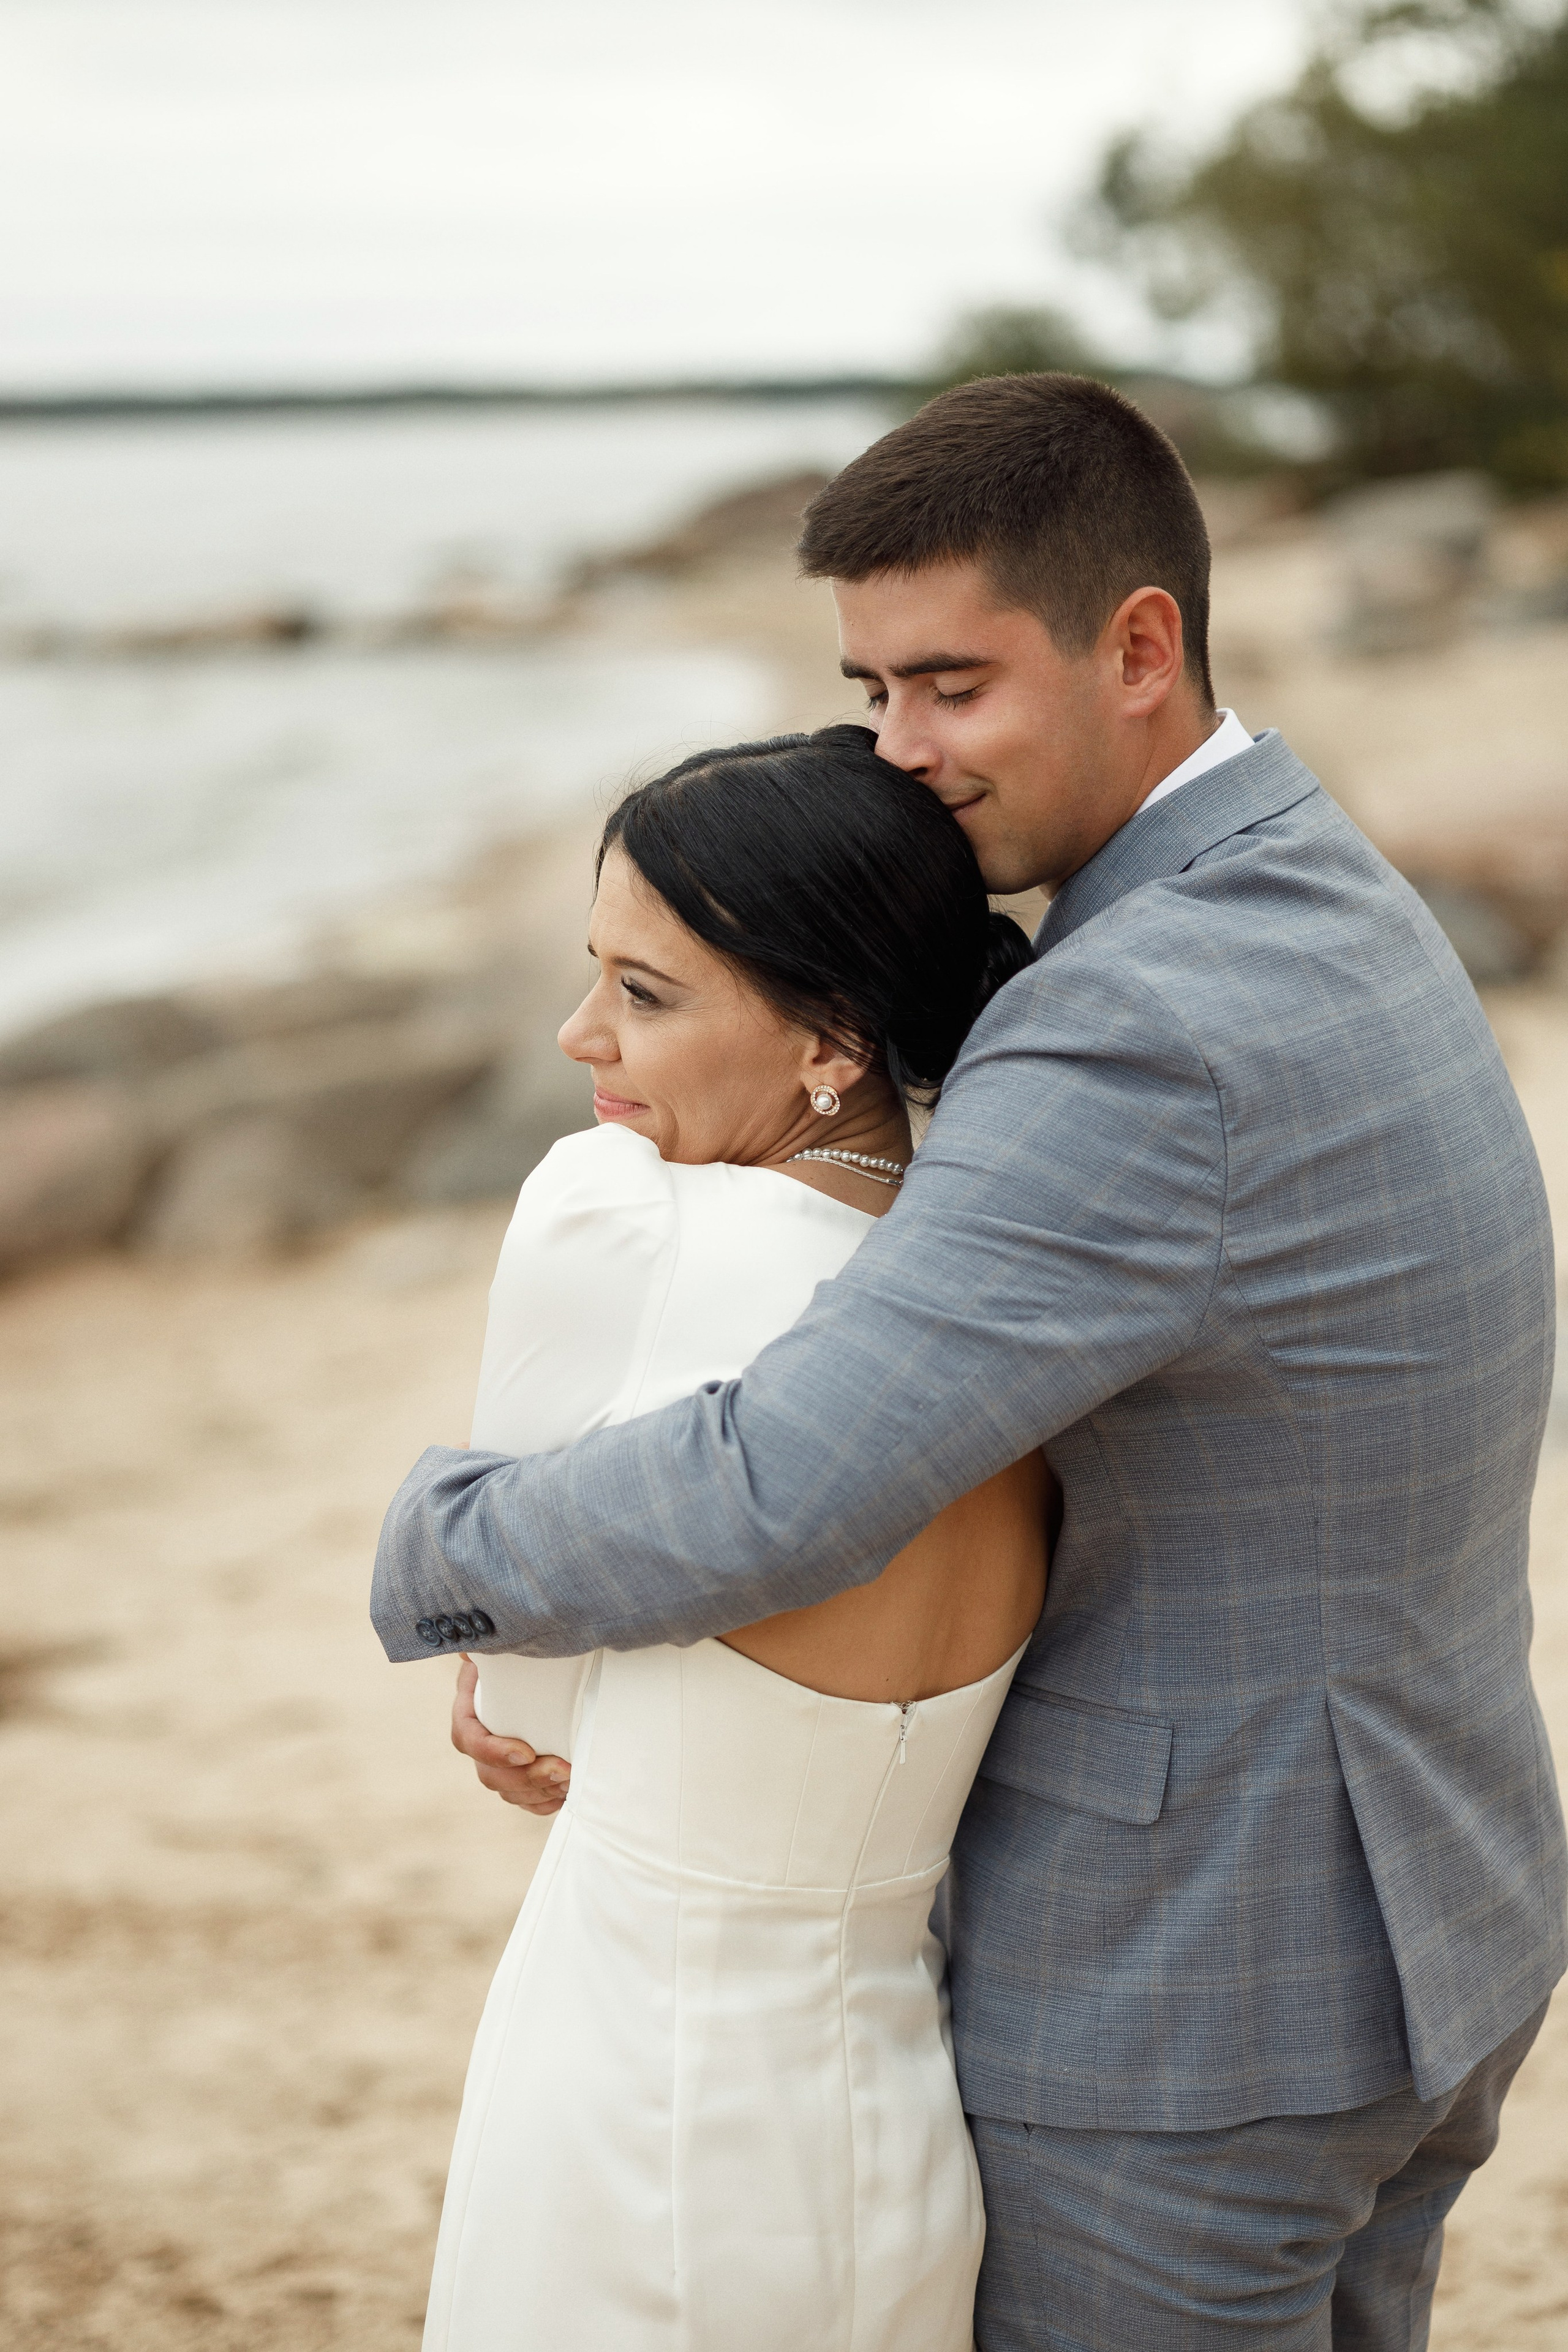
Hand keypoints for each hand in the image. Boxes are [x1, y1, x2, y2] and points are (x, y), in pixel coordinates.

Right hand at [451, 1655, 571, 1815]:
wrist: (542, 1668)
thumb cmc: (522, 1653)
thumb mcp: (506, 1645)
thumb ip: (490, 1644)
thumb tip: (470, 1650)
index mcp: (468, 1708)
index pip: (467, 1738)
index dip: (492, 1751)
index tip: (526, 1752)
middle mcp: (478, 1739)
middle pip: (489, 1773)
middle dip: (526, 1778)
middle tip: (563, 1770)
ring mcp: (496, 1761)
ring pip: (507, 1790)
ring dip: (538, 1791)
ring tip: (570, 1779)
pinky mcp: (517, 1774)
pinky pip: (523, 1800)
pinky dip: (542, 1802)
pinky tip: (563, 1795)